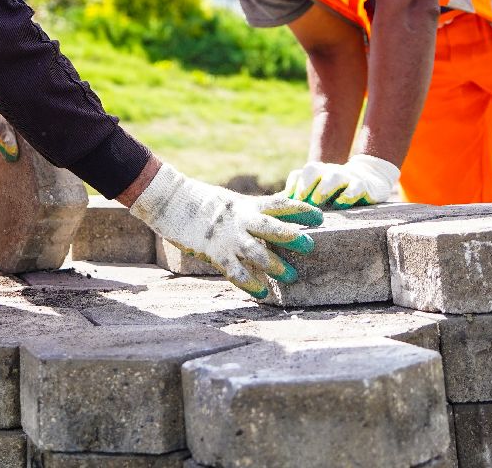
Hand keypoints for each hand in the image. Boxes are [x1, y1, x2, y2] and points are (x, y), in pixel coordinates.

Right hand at [130, 164, 322, 298]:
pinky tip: (261, 293)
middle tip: (311, 246)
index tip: (320, 217)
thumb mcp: (231, 202)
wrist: (171, 200)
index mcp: (246, 205)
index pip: (279, 205)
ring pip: (255, 251)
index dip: (300, 210)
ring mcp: (226, 237)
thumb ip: (251, 212)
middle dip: (292, 236)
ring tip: (291, 275)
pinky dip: (248, 283)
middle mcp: (240, 220)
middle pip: (271, 227)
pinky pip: (234, 270)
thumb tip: (276, 217)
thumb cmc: (201, 202)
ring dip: (274, 264)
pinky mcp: (212, 251)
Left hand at [285, 154, 400, 207]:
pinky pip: (355, 186)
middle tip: (300, 200)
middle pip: (313, 169)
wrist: (369, 180)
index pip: (298, 175)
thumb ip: (299, 203)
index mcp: (314, 175)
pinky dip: (348, 194)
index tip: (287, 201)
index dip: (291, 186)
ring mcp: (346, 177)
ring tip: (317, 201)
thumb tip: (274, 213)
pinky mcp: (363, 185)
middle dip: (305, 184)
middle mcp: (328, 173)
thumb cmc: (335, 194)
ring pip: (334, 176)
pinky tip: (342, 203)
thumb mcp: (317, 197)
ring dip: (323, 187)